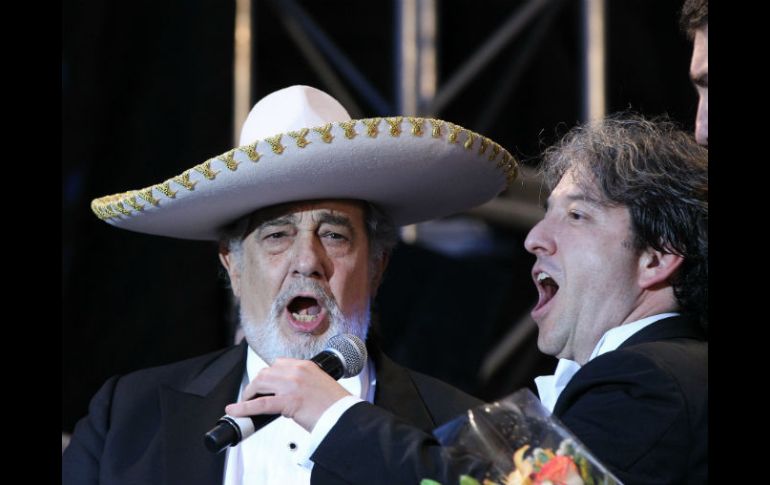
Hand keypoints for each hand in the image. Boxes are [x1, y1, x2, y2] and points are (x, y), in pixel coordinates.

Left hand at [224, 358, 351, 430]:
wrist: (345, 416)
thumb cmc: (336, 404)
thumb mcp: (320, 384)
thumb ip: (304, 382)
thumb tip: (290, 392)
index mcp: (306, 365)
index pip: (278, 363)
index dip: (267, 375)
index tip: (263, 383)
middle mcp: (297, 371)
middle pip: (265, 372)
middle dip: (256, 384)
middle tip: (252, 395)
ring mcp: (291, 385)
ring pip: (260, 384)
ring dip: (249, 394)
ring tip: (244, 403)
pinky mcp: (288, 402)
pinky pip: (260, 404)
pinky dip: (244, 407)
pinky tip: (235, 410)